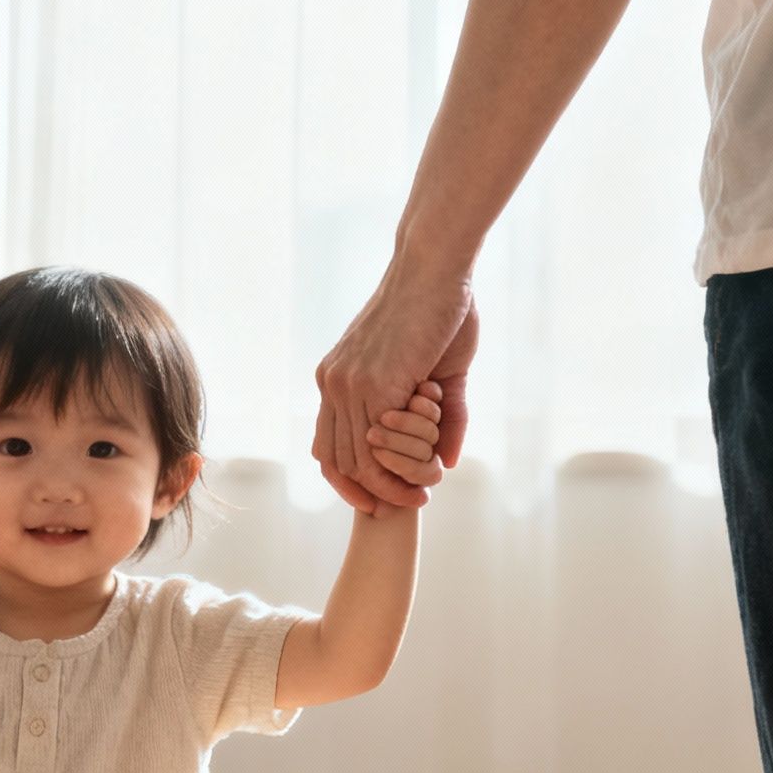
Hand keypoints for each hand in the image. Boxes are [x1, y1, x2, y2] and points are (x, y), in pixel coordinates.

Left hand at [314, 258, 476, 511]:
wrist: (434, 268)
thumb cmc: (440, 310)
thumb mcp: (435, 372)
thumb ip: (442, 417)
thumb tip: (445, 463)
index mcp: (336, 378)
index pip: (327, 445)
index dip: (349, 478)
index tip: (377, 498)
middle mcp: (332, 384)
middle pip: (336, 459)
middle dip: (370, 491)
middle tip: (409, 503)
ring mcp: (348, 384)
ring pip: (358, 458)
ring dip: (390, 486)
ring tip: (422, 495)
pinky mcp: (372, 384)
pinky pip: (378, 445)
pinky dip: (401, 467)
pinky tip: (427, 474)